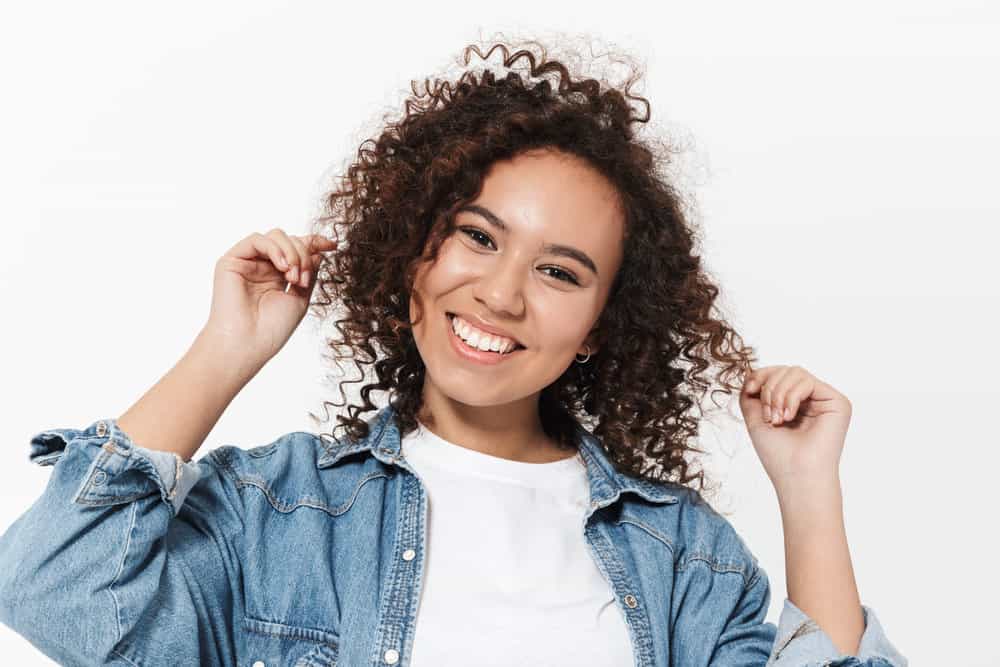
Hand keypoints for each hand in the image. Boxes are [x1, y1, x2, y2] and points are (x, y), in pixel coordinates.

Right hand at [202, 228, 336, 365]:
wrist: (247, 344)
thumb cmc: (271, 329)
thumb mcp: (300, 299)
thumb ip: (309, 273)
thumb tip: (319, 251)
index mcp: (278, 276)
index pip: (297, 250)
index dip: (315, 243)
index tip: (332, 245)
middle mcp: (263, 267)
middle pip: (290, 241)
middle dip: (304, 255)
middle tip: (304, 279)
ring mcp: (248, 262)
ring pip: (276, 236)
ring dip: (292, 253)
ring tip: (293, 277)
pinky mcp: (231, 261)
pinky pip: (257, 239)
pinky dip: (275, 249)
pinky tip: (282, 267)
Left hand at [738, 365, 851, 493]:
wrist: (796, 476)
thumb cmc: (778, 454)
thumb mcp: (756, 418)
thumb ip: (751, 394)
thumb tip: (749, 371)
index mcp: (796, 403)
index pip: (779, 375)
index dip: (762, 375)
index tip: (750, 389)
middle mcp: (813, 400)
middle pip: (786, 370)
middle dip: (769, 388)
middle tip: (768, 416)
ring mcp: (826, 400)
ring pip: (795, 372)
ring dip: (778, 394)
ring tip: (777, 419)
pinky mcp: (838, 402)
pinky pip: (807, 381)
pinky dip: (791, 396)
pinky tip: (789, 417)